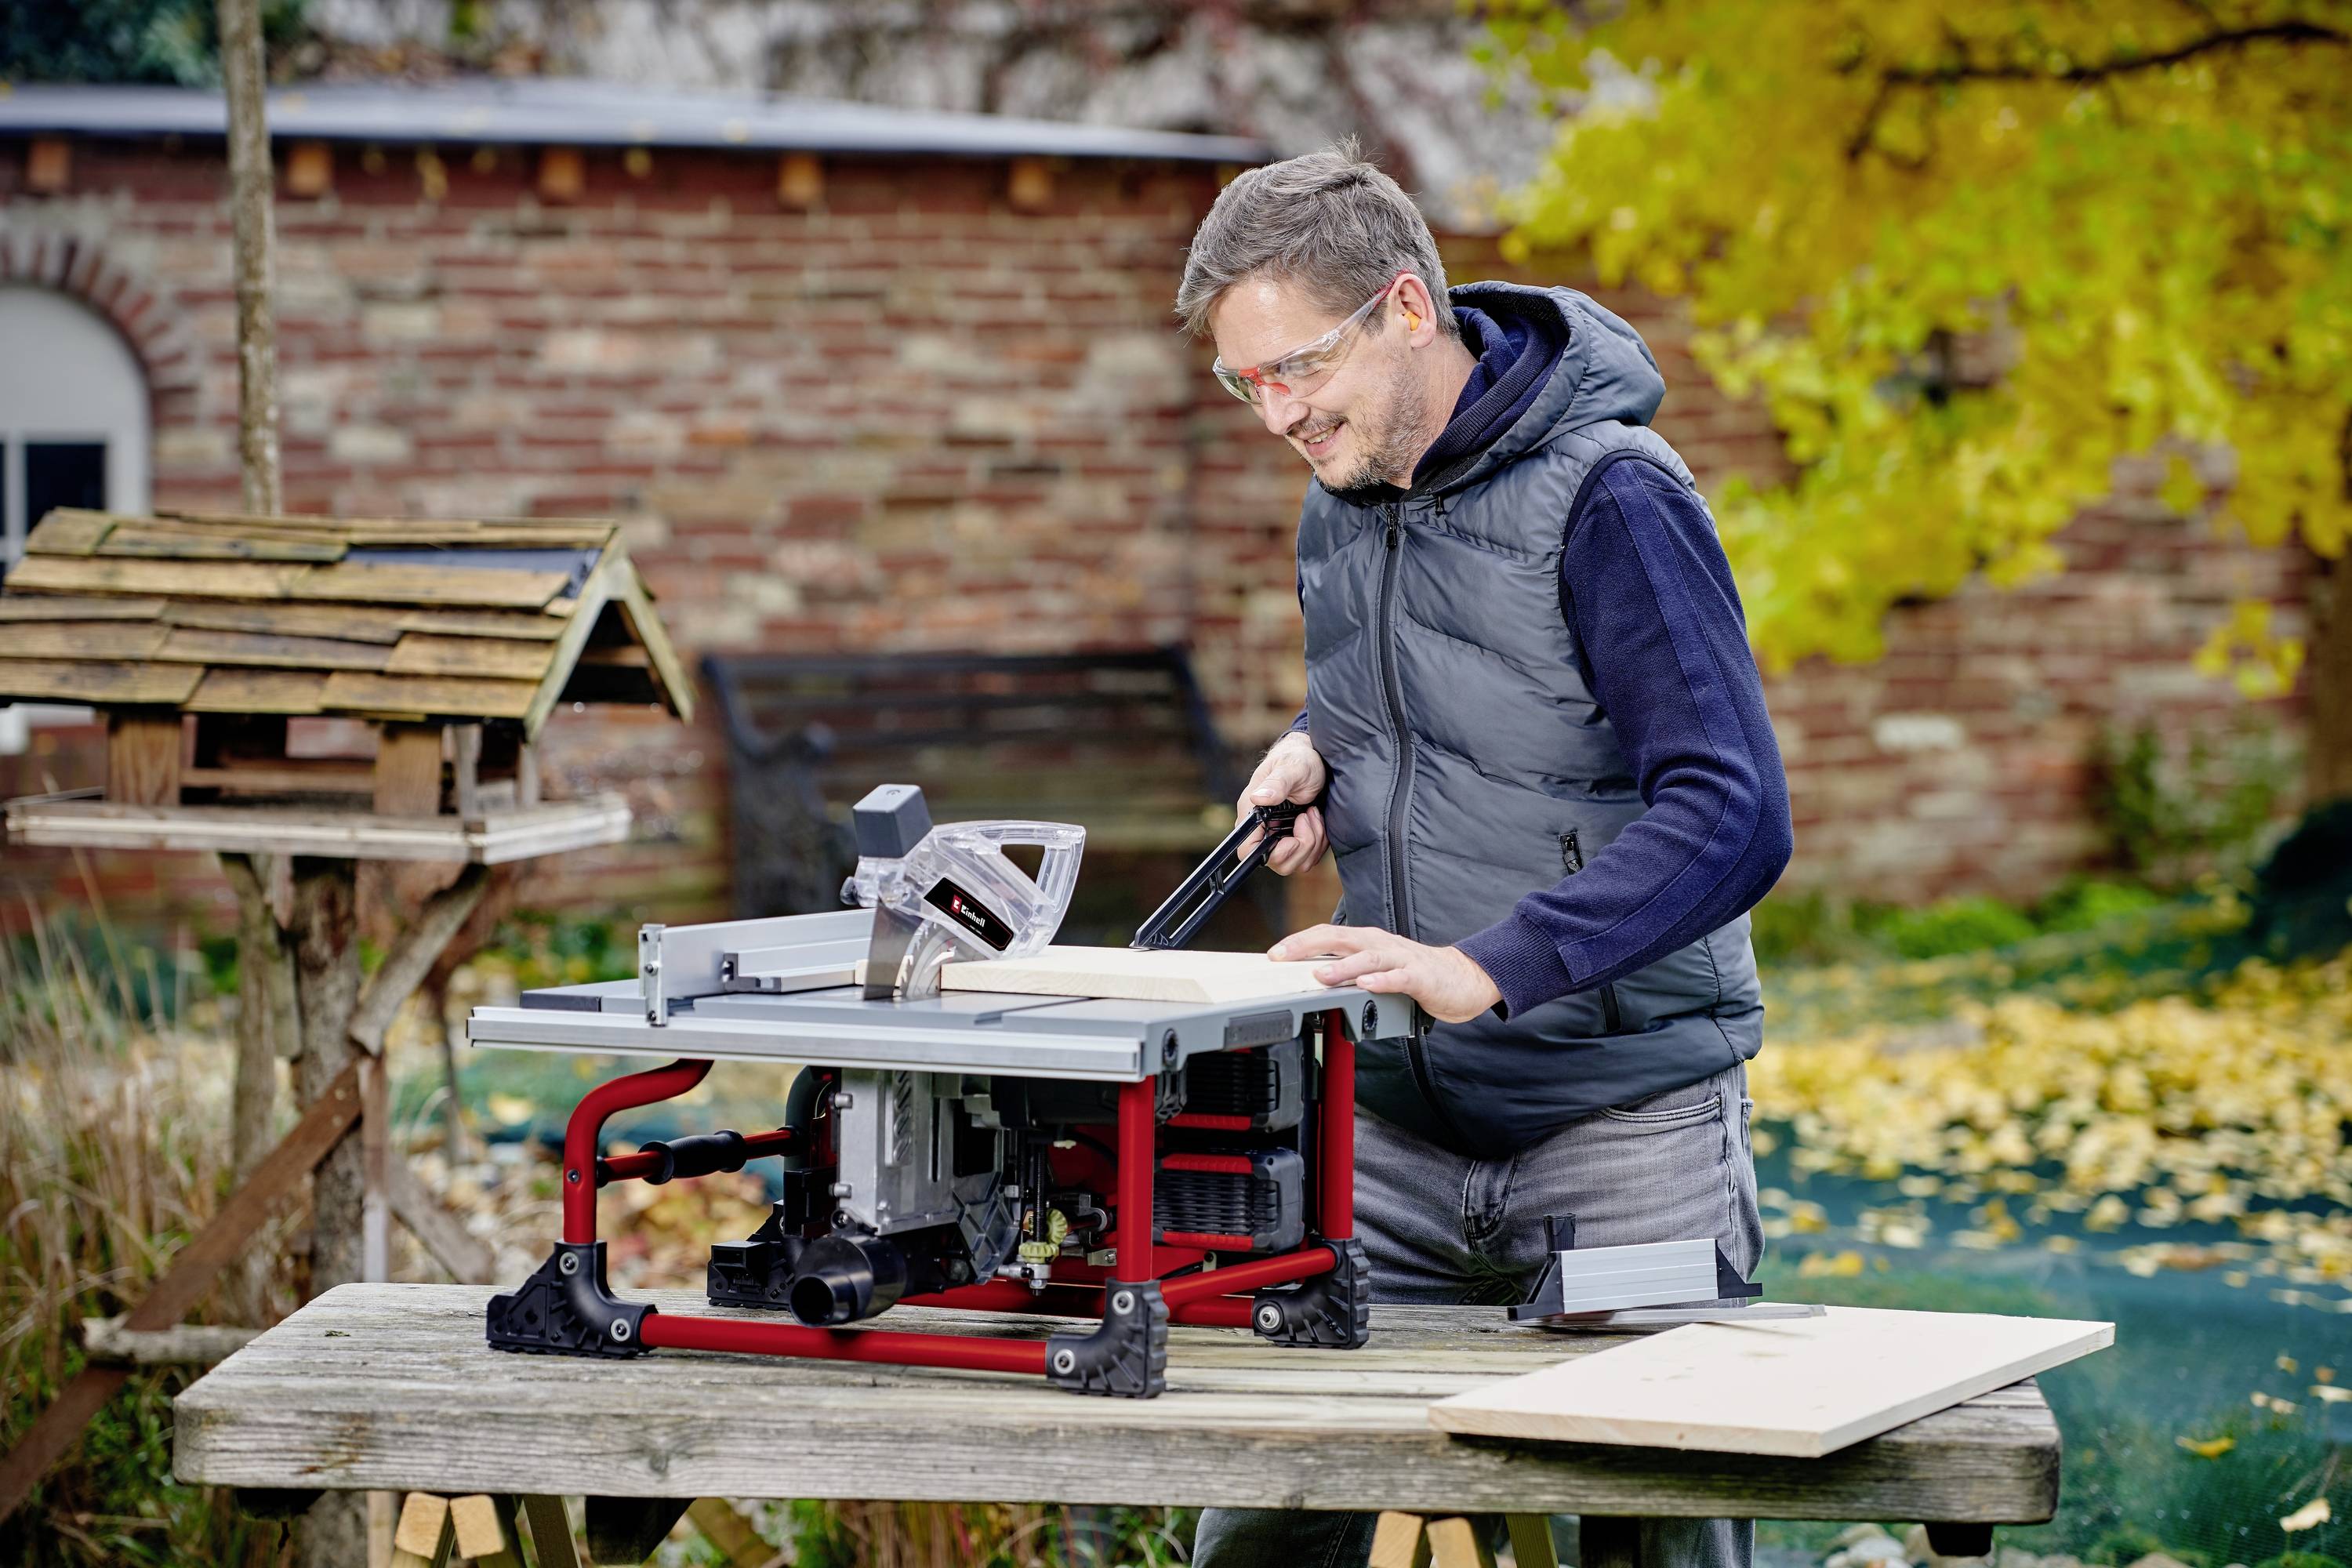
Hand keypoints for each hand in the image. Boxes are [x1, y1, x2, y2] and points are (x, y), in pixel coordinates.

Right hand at [1235, 732, 1328, 876]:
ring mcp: (1280, 836)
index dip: (1270, 853)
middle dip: (1301, 845)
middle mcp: (1263, 829)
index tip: (1291, 837)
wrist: (1315, 759)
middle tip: (1307, 817)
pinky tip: (1317, 819)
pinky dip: (1319, 842)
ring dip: (1313, 841)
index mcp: (1252, 814)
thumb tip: (1257, 798)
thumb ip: (1276, 784)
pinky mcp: (1296, 839)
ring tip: (1313, 813)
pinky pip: (1309, 857)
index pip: (1248, 850)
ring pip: (1297, 863)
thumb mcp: (1292, 768)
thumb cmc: (1299, 759)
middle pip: (1278, 862)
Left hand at [1271, 924, 1502, 1023]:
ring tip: (1319, 975)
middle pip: (1340, 938)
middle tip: (1281, 957)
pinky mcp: (1420, 977)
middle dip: (1307, 946)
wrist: (1463, 978)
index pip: (1327, 935)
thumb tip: (1312, 977)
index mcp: (1367, 942)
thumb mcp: (1377, 969)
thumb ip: (1348, 971)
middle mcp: (1380, 945)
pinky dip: (1381, 981)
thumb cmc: (1416, 974)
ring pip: (1367, 958)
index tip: (1273, 954)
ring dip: (1342, 967)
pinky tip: (1366, 986)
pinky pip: (1398, 978)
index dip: (1299, 942)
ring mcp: (1401, 959)